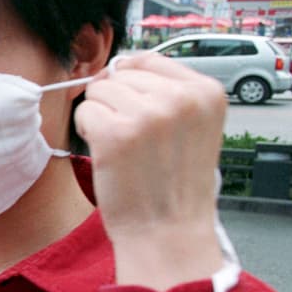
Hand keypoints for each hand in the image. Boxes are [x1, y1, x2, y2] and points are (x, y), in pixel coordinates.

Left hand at [74, 51, 226, 289]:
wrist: (167, 232)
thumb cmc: (174, 183)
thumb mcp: (194, 126)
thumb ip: (169, 92)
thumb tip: (121, 65)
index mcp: (207, 92)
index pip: (149, 60)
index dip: (132, 83)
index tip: (139, 113)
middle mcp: (181, 98)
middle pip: (121, 74)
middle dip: (118, 103)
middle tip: (135, 141)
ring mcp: (149, 114)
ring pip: (99, 90)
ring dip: (102, 117)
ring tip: (125, 149)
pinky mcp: (116, 133)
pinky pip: (84, 111)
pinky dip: (87, 132)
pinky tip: (109, 156)